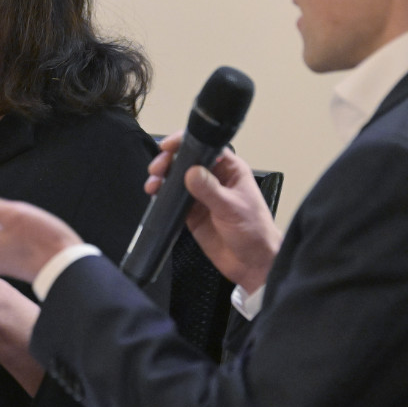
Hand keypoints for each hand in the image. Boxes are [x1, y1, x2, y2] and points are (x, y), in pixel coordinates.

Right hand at [147, 132, 281, 290]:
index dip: (185, 143)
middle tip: (158, 169)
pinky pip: (173, 200)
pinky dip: (162, 196)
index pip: (206, 147)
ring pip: (177, 179)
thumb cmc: (254, 232)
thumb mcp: (231, 208)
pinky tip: (155, 196)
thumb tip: (191, 172)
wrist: (252, 263)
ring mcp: (202, 196)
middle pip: (187, 161)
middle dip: (169, 162)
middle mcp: (215, 179)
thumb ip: (210, 190)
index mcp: (230, 170)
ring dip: (162, 178)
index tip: (169, 146)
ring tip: (153, 184)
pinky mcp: (192, 213)